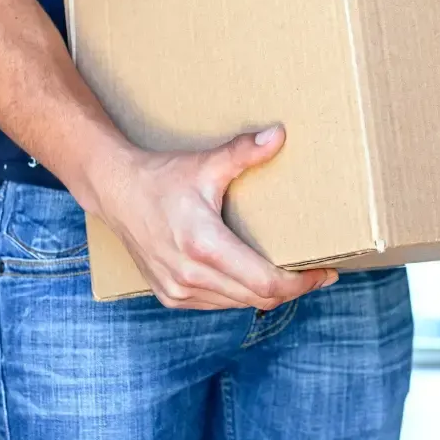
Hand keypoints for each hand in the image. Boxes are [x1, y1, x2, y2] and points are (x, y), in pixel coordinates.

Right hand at [84, 125, 336, 310]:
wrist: (114, 191)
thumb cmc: (161, 176)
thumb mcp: (205, 164)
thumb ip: (244, 152)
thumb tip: (279, 135)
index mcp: (204, 246)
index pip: (265, 283)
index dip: (300, 283)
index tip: (324, 273)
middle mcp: (190, 275)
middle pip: (258, 298)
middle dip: (292, 288)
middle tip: (317, 274)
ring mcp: (178, 290)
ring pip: (238, 304)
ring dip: (266, 294)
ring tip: (291, 275)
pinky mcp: (170, 295)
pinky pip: (217, 304)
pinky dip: (240, 295)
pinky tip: (253, 278)